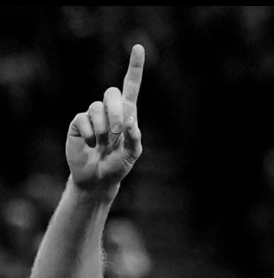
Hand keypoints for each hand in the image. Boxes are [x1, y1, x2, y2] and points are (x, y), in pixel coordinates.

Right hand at [66, 44, 144, 192]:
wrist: (98, 178)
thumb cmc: (118, 164)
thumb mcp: (132, 153)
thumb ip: (134, 137)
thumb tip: (130, 120)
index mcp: (127, 114)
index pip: (131, 86)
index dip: (135, 67)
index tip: (138, 47)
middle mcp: (109, 111)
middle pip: (112, 92)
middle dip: (116, 112)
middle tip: (117, 132)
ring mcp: (92, 116)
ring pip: (97, 107)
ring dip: (104, 128)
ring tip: (103, 143)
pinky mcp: (78, 123)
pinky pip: (84, 119)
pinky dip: (91, 134)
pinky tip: (92, 144)